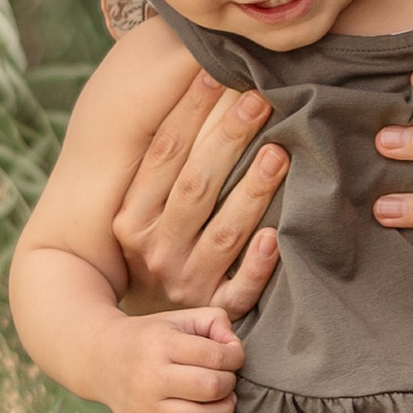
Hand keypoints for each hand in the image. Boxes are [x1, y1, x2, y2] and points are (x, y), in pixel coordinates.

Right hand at [101, 304, 242, 412]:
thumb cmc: (151, 338)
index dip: (235, 357)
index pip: (217, 355)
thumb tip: (234, 346)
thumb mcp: (180, 319)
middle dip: (229, 383)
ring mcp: (144, 407)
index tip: (232, 358)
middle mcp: (150, 377)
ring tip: (221, 401)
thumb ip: (215, 321)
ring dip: (222, 412)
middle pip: (211, 387)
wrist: (100, 357)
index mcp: (162, 344)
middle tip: (225, 380)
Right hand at [112, 70, 288, 316]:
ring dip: (253, 192)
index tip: (216, 74)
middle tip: (259, 100)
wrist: (139, 338)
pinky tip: (274, 237)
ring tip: (280, 154)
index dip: (188, 113)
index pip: (163, 156)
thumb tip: (193, 88)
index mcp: (132, 218)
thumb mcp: (140, 213)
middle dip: (228, 139)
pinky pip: (239, 289)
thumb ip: (160, 168)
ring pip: (224, 233)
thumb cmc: (153, 251)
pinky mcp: (215, 309)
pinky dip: (257, 265)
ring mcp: (186, 283)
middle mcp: (155, 250)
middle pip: (195, 187)